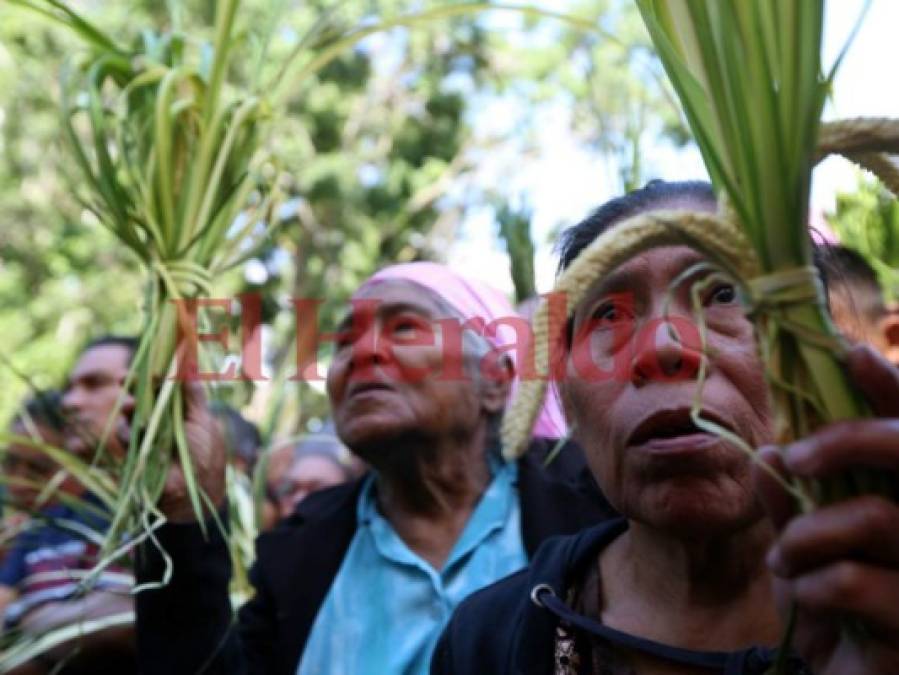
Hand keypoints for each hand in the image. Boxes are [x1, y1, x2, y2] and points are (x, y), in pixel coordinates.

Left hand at [755, 345, 898, 674]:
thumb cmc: (831, 612)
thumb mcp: (800, 549)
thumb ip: (790, 502)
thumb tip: (768, 453)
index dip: (890, 386)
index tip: (849, 352)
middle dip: (849, 440)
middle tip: (795, 457)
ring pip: (879, 517)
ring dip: (809, 533)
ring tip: (781, 559)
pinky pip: (857, 581)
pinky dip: (813, 585)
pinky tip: (805, 599)